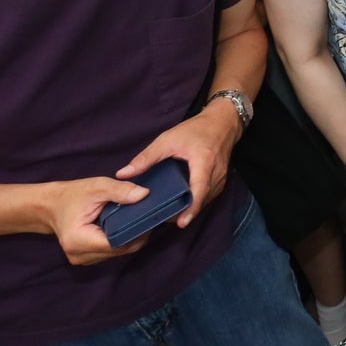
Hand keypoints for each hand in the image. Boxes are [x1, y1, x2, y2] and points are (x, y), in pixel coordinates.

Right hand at [46, 175, 151, 265]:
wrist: (51, 206)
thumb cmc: (72, 195)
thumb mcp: (97, 187)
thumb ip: (121, 190)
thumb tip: (144, 195)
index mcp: (78, 241)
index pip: (117, 244)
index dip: (136, 232)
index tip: (149, 218)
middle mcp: (79, 256)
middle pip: (120, 250)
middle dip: (135, 234)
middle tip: (147, 216)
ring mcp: (83, 260)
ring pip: (117, 253)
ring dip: (128, 238)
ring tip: (134, 219)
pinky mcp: (87, 258)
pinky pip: (111, 252)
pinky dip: (120, 240)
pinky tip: (123, 226)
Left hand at [117, 99, 240, 227]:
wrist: (222, 123)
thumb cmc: (195, 130)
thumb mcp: (167, 139)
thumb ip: (146, 158)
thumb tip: (123, 174)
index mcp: (203, 161)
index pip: (199, 189)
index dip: (191, 207)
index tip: (181, 223)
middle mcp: (216, 173)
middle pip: (202, 199)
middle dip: (185, 212)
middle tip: (165, 220)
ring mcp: (221, 178)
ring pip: (206, 200)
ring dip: (191, 209)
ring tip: (171, 215)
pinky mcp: (221, 181)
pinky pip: (209, 197)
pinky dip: (196, 203)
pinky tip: (183, 204)